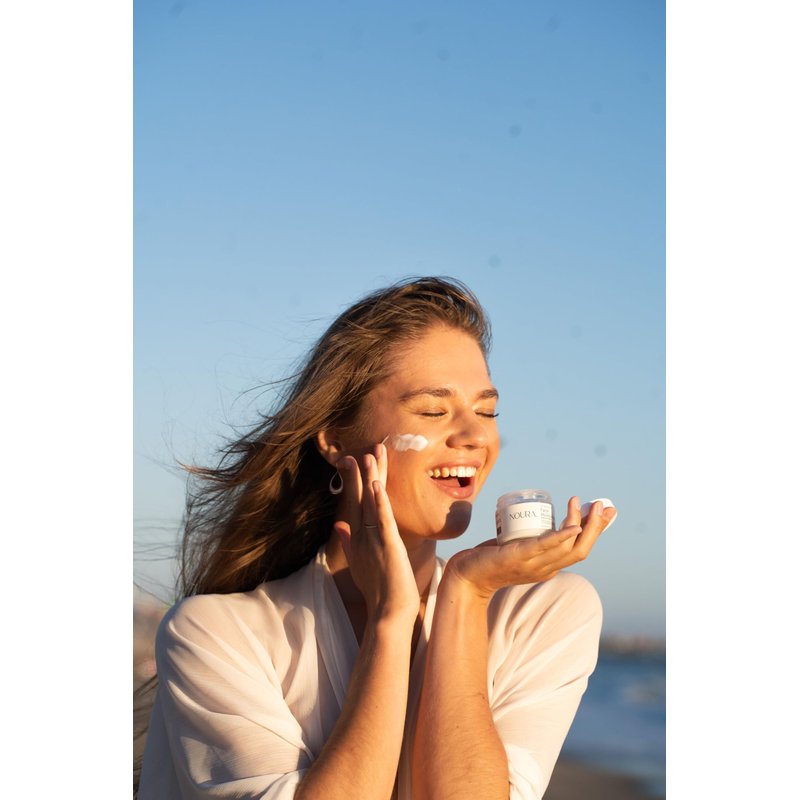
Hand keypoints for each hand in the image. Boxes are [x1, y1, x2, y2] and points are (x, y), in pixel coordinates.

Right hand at [332, 443, 419, 624]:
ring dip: (369, 479)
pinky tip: (376, 485)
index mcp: (358, 536)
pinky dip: (380, 502)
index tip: (355, 459)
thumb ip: (348, 541)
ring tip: (368, 455)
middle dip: (361, 473)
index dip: (356, 480)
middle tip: (360, 449)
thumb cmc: (377, 588)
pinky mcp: (387, 545)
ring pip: (371, 503)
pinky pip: (383, 519)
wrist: (387, 611)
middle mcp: (363, 535)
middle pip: (361, 497)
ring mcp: (373, 539)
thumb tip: (338, 524)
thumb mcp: (359, 561)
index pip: (356, 502)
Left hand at [445, 496, 615, 599]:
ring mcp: (533, 565)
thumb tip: (540, 520)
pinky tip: (571, 528)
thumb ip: (530, 541)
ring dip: (580, 524)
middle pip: (581, 549)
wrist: (466, 576)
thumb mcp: (518, 549)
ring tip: (580, 502)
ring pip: (567, 548)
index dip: (596, 530)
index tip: (606, 511)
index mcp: (549, 567)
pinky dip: (560, 538)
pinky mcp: (517, 557)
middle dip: (596, 527)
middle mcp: (546, 569)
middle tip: (602, 505)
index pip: (580, 548)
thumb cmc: (490, 560)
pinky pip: (544, 547)